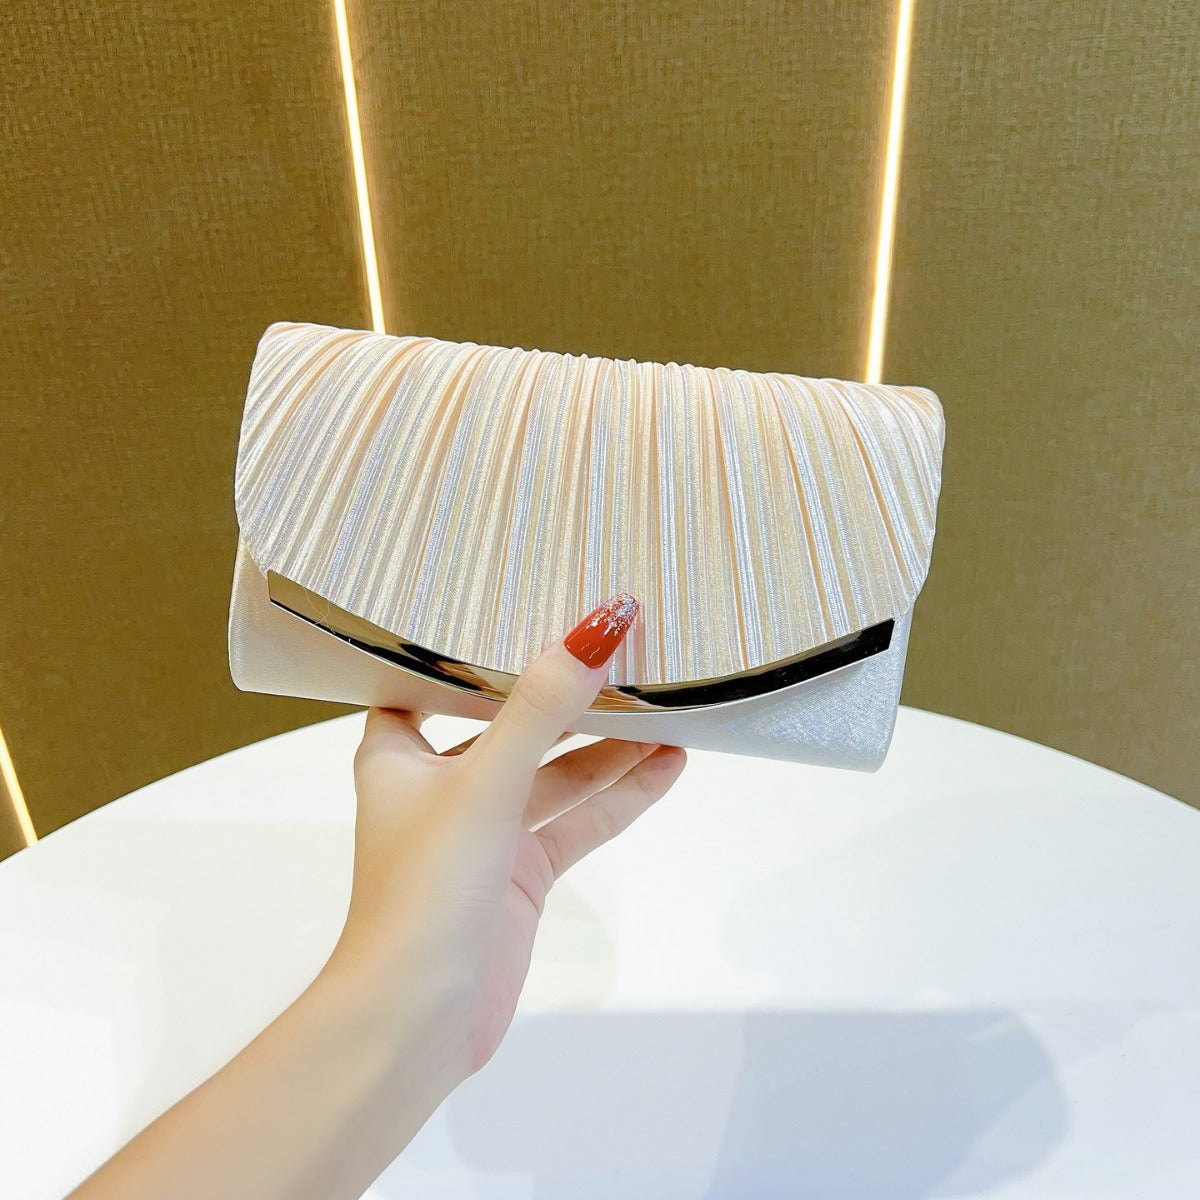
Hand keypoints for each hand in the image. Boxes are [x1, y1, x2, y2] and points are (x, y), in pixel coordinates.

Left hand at [325, 590, 688, 1088]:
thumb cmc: (421, 898)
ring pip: (554, 773)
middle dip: (567, 693)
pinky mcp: (519, 873)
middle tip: (623, 652)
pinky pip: (576, 821)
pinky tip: (664, 769)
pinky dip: (618, 796)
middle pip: (512, 723)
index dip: (481, 647)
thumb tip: (593, 630)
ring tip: (667, 707)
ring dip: (608, 746)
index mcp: (399, 753)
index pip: (437, 679)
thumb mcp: (484, 783)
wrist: (418, 1019)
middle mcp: (439, 786)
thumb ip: (541, 707)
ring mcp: (484, 831)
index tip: (532, 605)